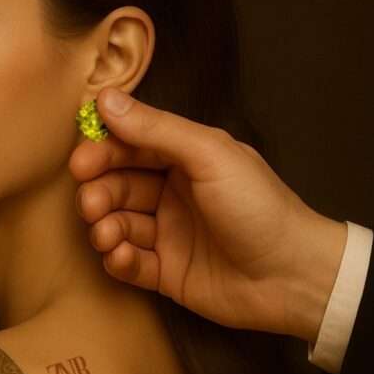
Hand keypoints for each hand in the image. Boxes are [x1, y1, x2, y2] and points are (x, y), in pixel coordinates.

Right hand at [68, 88, 347, 342]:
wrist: (292, 276)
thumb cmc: (260, 208)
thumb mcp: (209, 155)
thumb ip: (156, 129)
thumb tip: (106, 98)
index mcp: (187, 159)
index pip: (132, 146)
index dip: (103, 151)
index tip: (81, 162)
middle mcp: (175, 193)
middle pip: (119, 185)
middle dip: (99, 193)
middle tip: (92, 203)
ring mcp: (171, 234)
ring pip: (119, 224)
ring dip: (104, 226)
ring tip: (107, 234)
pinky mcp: (168, 273)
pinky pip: (130, 263)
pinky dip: (118, 258)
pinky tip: (120, 256)